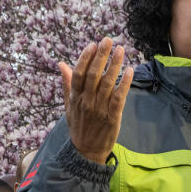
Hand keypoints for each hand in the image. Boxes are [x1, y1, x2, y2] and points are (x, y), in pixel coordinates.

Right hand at [62, 39, 133, 163]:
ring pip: (107, 83)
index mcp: (75, 98)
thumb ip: (67, 84)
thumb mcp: (69, 105)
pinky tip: (129, 70)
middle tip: (108, 40)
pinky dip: (124, 83)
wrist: (86, 151)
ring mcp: (99, 109)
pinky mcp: (112, 116)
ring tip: (121, 50)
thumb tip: (61, 64)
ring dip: (114, 65)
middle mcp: (86, 102)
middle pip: (93, 75)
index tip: (92, 45)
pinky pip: (119, 97)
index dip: (85, 58)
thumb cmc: (79, 125)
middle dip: (101, 56)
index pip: (78, 74)